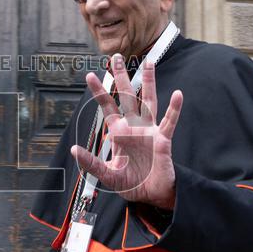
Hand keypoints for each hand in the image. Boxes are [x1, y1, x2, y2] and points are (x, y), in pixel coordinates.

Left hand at [70, 54, 182, 209]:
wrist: (151, 195)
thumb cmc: (131, 182)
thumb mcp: (107, 174)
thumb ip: (91, 163)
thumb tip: (74, 151)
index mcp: (120, 132)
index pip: (108, 106)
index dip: (99, 91)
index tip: (90, 75)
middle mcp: (134, 126)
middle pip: (128, 96)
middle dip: (121, 77)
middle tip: (116, 56)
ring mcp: (150, 130)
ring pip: (149, 100)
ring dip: (149, 82)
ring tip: (150, 62)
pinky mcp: (163, 139)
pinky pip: (169, 122)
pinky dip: (174, 109)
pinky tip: (178, 94)